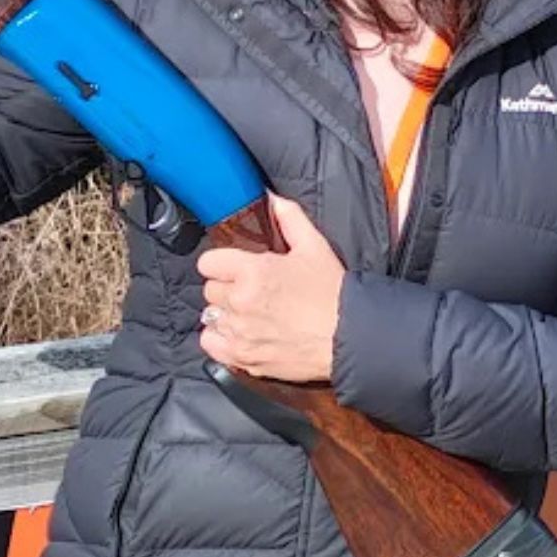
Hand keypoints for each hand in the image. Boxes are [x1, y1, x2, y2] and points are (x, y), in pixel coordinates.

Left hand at [196, 195, 346, 382]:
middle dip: (228, 288)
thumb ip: (289, 218)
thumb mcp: (314, 247)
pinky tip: (239, 333)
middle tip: (250, 291)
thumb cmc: (333, 294)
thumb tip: (272, 199)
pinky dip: (220, 338)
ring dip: (226, 313)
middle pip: (211, 290)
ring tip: (248, 313)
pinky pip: (211, 343)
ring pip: (211, 316)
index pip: (208, 263)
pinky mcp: (243, 357)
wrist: (348, 337)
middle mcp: (240, 302)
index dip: (222, 263)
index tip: (234, 268)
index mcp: (253, 271)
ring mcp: (240, 332)